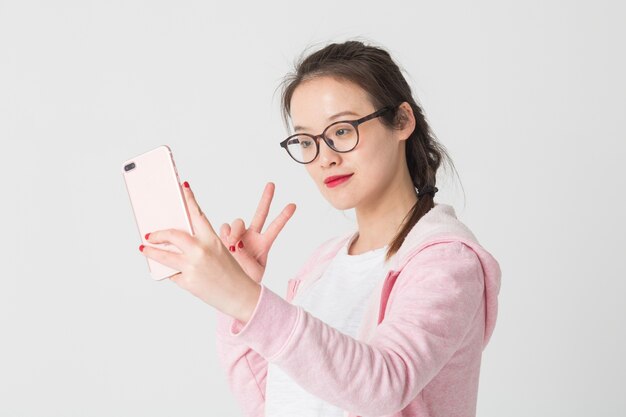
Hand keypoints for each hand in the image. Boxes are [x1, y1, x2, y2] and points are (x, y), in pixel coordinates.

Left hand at [139, 181, 260, 322]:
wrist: (241, 296)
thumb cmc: (232, 274)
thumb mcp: (220, 252)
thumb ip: (200, 245)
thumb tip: (176, 242)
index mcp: (213, 239)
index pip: (197, 214)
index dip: (189, 199)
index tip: (181, 187)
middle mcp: (201, 250)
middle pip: (173, 235)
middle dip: (158, 234)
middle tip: (150, 234)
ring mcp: (193, 266)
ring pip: (164, 256)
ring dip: (151, 251)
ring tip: (143, 248)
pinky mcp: (187, 282)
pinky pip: (172, 274)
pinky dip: (168, 272)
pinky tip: (163, 271)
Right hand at [219, 182, 295, 283]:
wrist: (234, 285)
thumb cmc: (248, 281)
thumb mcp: (255, 272)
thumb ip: (248, 258)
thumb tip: (238, 246)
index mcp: (263, 244)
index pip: (275, 227)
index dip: (283, 216)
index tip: (293, 205)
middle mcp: (251, 236)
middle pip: (260, 213)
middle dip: (266, 198)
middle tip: (272, 184)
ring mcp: (238, 236)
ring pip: (237, 222)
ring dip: (236, 230)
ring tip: (235, 244)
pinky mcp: (224, 239)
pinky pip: (223, 229)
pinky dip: (224, 234)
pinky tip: (226, 244)